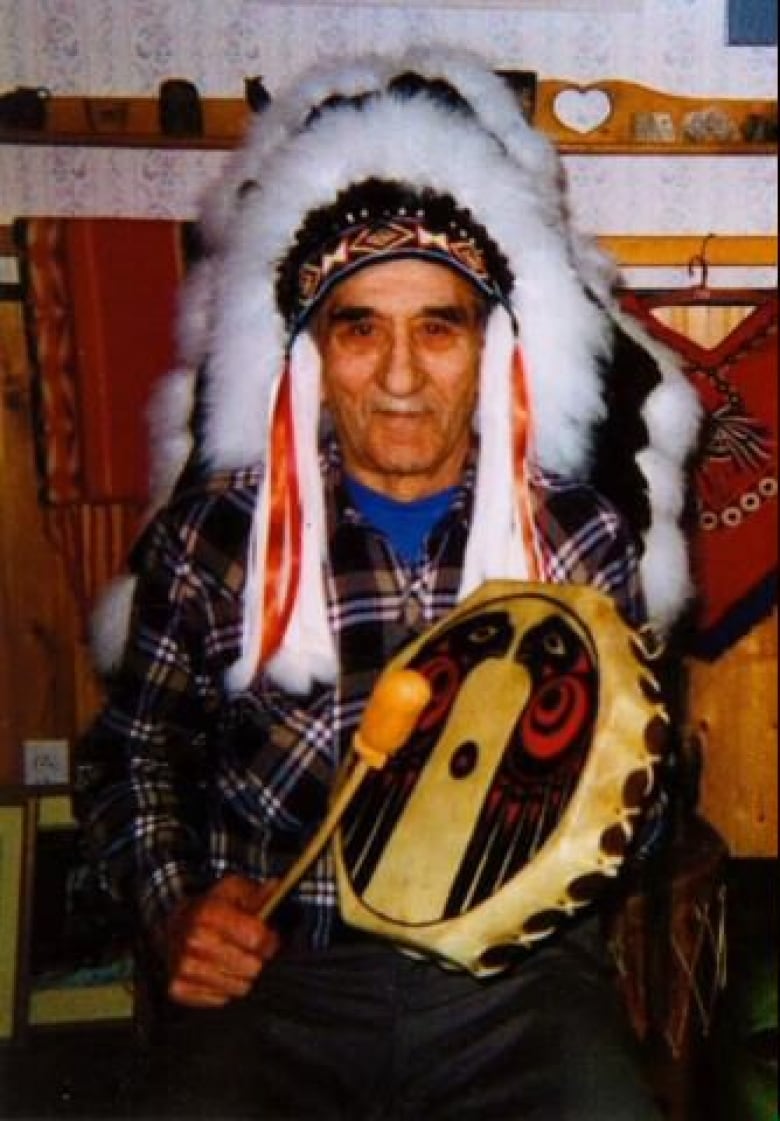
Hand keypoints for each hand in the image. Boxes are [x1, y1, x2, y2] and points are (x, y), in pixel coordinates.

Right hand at [155, 875, 280, 1007]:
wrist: (176, 926)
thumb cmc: (212, 908)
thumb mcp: (235, 890)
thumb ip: (258, 893)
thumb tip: (277, 888)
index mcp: (208, 913)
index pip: (256, 939)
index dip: (269, 939)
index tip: (268, 936)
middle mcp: (194, 941)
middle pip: (251, 967)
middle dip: (257, 959)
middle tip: (251, 950)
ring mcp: (184, 967)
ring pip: (239, 987)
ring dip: (242, 975)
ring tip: (235, 959)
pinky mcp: (179, 988)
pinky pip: (221, 999)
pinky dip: (225, 988)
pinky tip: (219, 970)